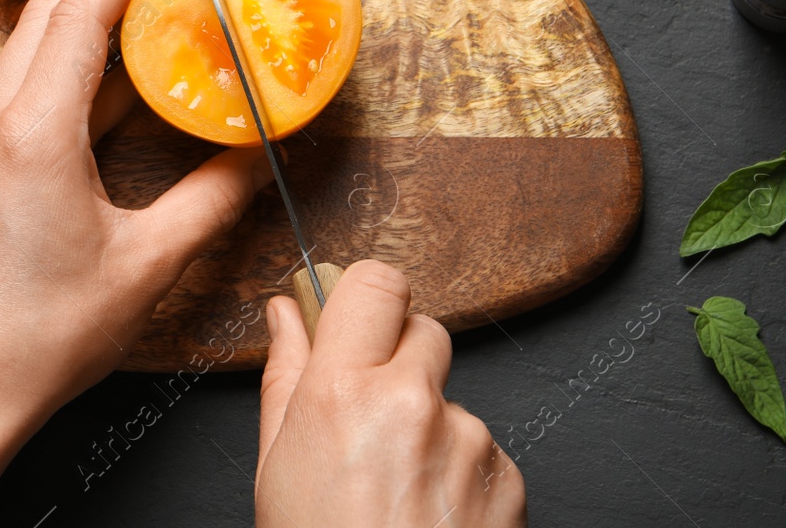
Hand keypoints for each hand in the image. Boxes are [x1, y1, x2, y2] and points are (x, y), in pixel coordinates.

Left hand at [0, 0, 271, 422]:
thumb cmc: (42, 337)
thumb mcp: (147, 266)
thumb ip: (210, 202)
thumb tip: (257, 160)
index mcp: (34, 132)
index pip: (81, 17)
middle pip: (47, 17)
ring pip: (30, 51)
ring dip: (85, 26)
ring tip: (148, 22)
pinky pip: (22, 91)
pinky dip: (67, 69)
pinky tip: (113, 91)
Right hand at [256, 261, 525, 527]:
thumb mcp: (277, 467)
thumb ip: (285, 376)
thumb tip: (283, 314)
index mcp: (344, 390)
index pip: (376, 282)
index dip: (364, 296)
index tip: (355, 320)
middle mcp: (413, 401)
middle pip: (422, 329)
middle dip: (398, 359)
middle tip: (369, 418)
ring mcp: (470, 439)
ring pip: (451, 395)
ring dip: (430, 424)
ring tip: (394, 491)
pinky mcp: (509, 477)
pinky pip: (484, 448)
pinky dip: (461, 472)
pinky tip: (428, 515)